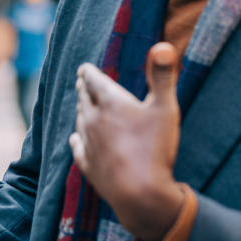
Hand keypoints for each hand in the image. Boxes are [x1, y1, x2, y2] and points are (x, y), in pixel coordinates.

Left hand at [70, 42, 184, 240]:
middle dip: (83, 88)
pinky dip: (76, 139)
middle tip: (81, 81)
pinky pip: (77, 147)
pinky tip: (75, 138)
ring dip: (80, 110)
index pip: (94, 80)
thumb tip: (163, 46)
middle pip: (84, 98)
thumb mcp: (165, 108)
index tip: (84, 67)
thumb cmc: (155, 148)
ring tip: (81, 105)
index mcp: (110, 103)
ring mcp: (88, 144)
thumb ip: (163, 76)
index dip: (89, 72)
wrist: (140, 194)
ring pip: (80, 121)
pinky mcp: (88, 165)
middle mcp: (93, 121)